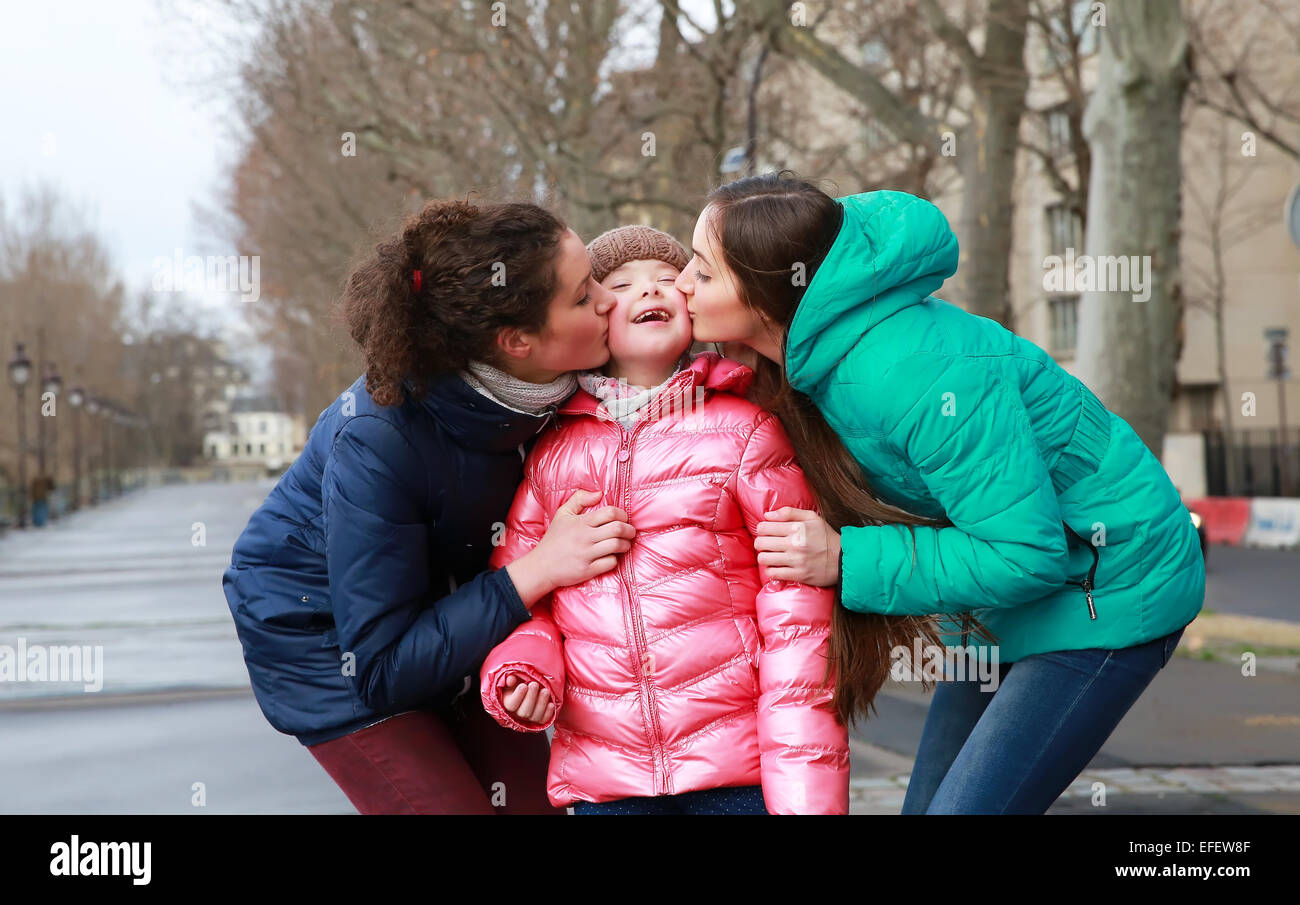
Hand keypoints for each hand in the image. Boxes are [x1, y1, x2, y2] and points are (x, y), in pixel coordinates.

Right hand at [499, 674, 555, 724]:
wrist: (528, 688)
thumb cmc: (518, 683)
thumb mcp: (512, 679)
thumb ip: (509, 678)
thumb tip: (511, 680)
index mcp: (508, 703)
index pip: (511, 705)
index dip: (518, 696)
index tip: (523, 685)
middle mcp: (518, 713)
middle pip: (524, 712)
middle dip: (531, 697)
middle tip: (534, 684)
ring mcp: (529, 718)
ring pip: (535, 716)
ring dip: (541, 703)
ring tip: (545, 691)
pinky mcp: (539, 719)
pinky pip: (544, 720)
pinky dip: (548, 713)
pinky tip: (551, 704)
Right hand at [506, 489, 634, 606]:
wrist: (541, 566)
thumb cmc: (554, 539)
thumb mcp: (562, 514)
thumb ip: (580, 499)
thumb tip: (600, 493)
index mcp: (580, 522)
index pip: (610, 513)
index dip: (622, 514)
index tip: (623, 518)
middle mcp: (584, 537)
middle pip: (617, 529)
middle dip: (629, 530)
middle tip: (630, 532)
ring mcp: (586, 555)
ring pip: (617, 546)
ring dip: (625, 545)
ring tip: (624, 544)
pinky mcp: (587, 570)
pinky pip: (610, 563)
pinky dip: (615, 560)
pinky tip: (611, 557)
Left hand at [753, 507, 840, 586]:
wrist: (843, 559)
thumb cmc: (826, 537)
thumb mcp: (812, 518)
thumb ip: (789, 512)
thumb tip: (767, 515)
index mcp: (797, 528)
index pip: (764, 527)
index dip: (762, 529)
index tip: (767, 532)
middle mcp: (795, 544)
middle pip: (760, 543)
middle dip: (760, 543)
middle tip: (767, 545)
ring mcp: (796, 560)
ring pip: (764, 559)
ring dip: (765, 557)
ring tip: (771, 556)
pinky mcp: (798, 575)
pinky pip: (773, 573)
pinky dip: (771, 571)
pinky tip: (777, 567)